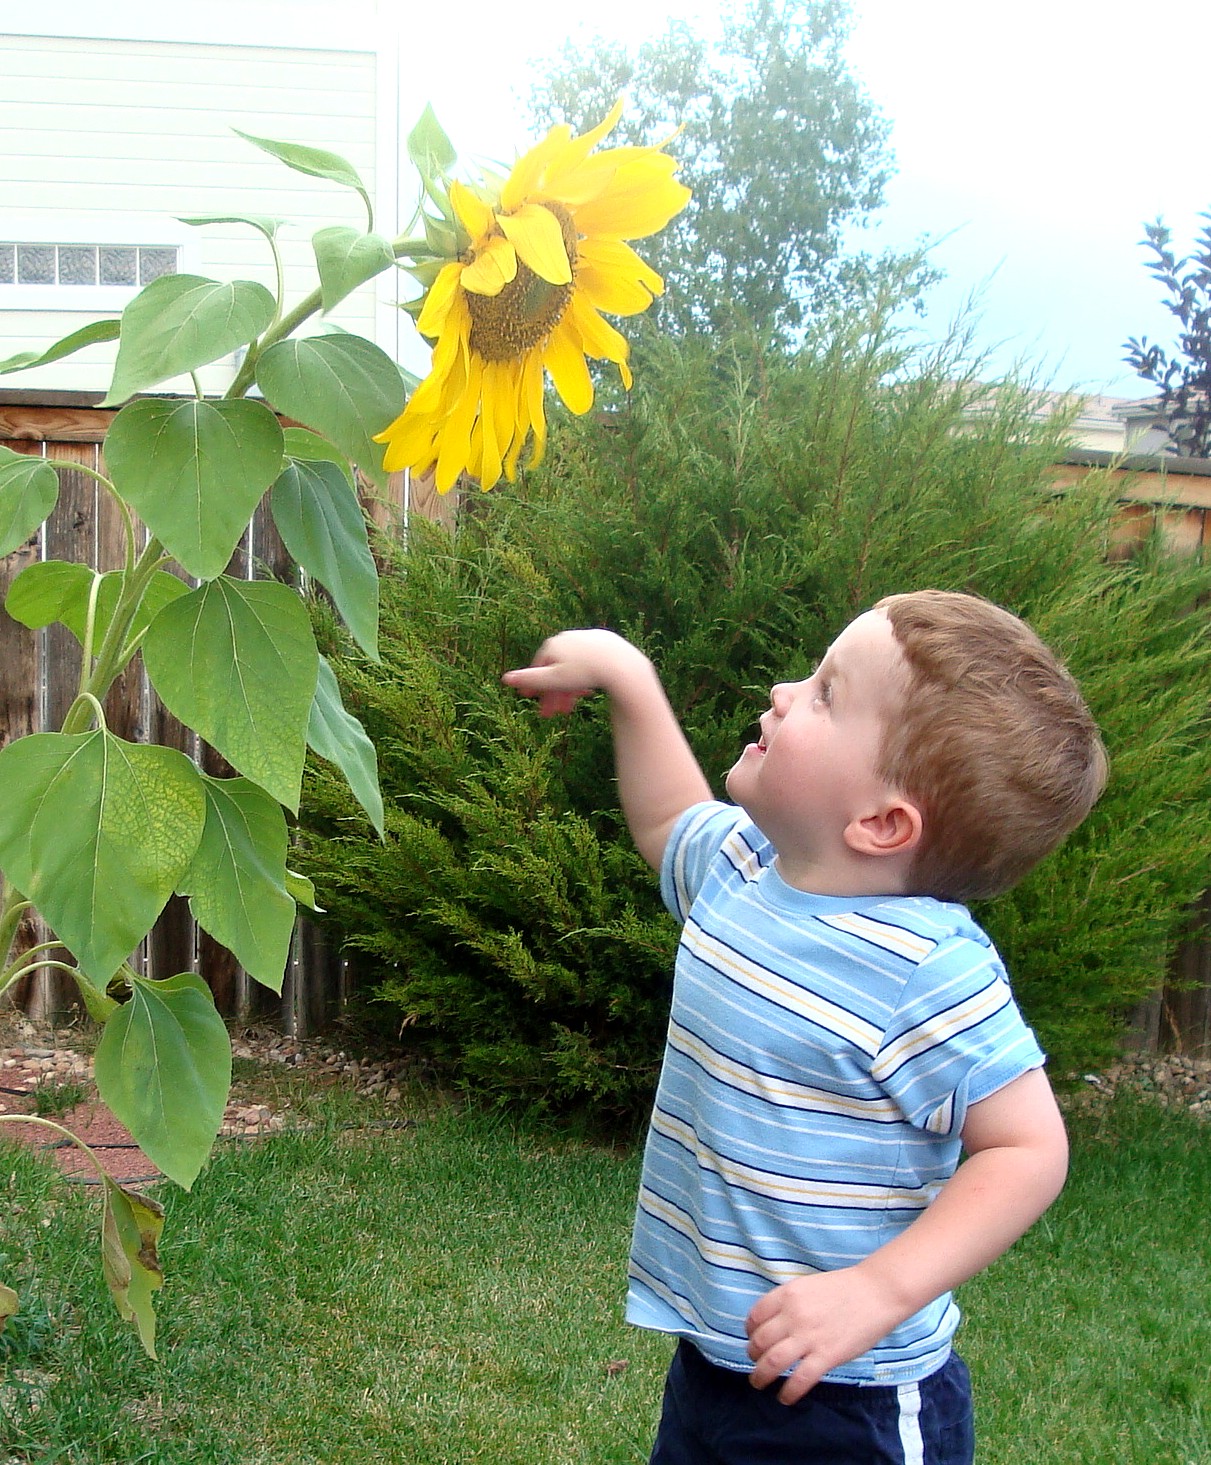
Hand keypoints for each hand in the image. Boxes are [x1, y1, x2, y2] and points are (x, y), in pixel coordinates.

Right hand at [502, 629, 647, 717]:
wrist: (622, 666)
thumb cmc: (585, 673)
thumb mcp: (553, 680)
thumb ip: (529, 679)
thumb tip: (504, 678)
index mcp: (553, 645)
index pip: (539, 669)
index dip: (536, 688)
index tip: (534, 703)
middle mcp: (568, 637)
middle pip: (557, 669)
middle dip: (555, 693)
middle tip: (556, 714)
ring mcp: (587, 637)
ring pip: (574, 667)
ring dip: (570, 689)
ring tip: (573, 706)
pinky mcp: (606, 641)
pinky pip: (591, 661)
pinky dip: (586, 677)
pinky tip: (589, 692)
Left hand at [744, 1267, 902, 1404]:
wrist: (876, 1293)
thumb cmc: (844, 1287)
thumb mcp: (808, 1286)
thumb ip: (790, 1302)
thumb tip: (774, 1323)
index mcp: (788, 1294)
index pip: (755, 1317)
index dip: (750, 1332)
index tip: (753, 1339)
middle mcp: (793, 1315)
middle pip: (759, 1342)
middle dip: (752, 1356)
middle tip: (755, 1363)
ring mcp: (809, 1337)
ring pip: (772, 1362)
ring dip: (760, 1377)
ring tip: (759, 1383)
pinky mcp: (826, 1356)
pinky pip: (800, 1380)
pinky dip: (788, 1392)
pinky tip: (785, 1397)